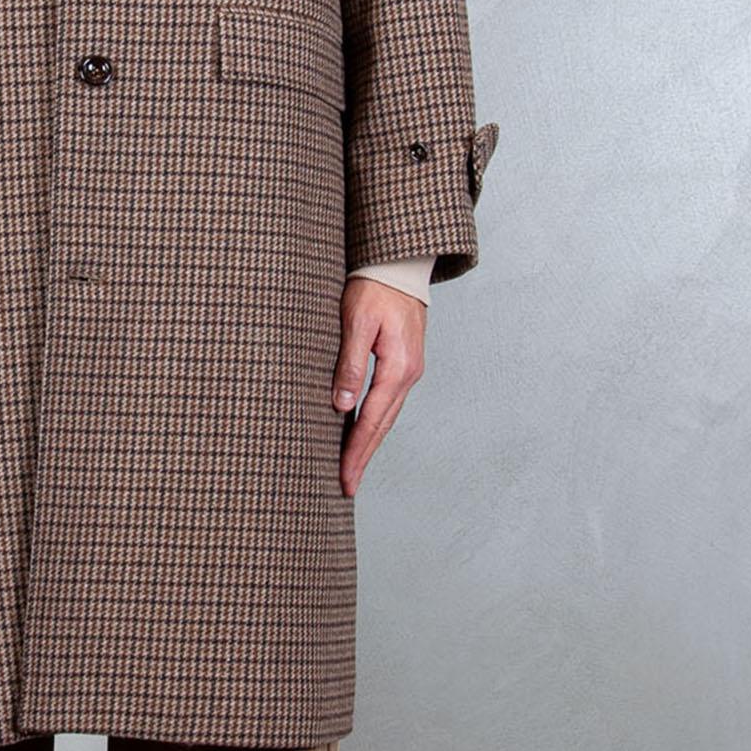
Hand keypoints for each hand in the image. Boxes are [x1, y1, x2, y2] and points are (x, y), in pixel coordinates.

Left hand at [331, 276, 425, 498]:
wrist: (399, 264)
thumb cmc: (373, 287)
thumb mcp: (356, 322)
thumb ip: (350, 363)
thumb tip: (341, 405)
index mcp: (399, 368)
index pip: (371, 420)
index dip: (356, 452)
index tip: (343, 479)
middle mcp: (409, 374)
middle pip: (382, 425)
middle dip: (363, 457)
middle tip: (346, 486)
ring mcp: (409, 369)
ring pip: (386, 415)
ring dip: (369, 442)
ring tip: (352, 467)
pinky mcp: (403, 362)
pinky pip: (387, 401)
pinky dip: (375, 421)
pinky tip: (362, 430)